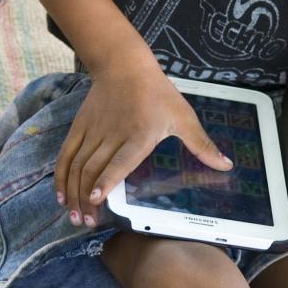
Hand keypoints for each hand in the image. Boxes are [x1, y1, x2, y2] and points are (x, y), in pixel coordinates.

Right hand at [55, 58, 230, 225]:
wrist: (124, 64)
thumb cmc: (157, 92)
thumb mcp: (184, 116)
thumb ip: (202, 144)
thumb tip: (226, 165)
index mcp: (139, 134)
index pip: (120, 160)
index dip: (106, 179)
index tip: (97, 198)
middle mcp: (113, 134)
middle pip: (93, 170)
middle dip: (87, 199)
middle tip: (86, 223)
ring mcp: (93, 131)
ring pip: (77, 166)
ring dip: (73, 193)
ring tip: (74, 216)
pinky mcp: (80, 127)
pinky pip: (66, 154)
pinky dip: (61, 176)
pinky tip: (61, 195)